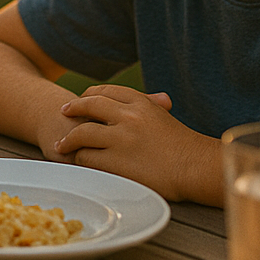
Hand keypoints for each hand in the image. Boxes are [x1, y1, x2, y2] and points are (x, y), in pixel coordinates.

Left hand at [52, 85, 210, 200]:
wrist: (197, 168)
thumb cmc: (186, 146)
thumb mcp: (164, 117)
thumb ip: (150, 106)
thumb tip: (150, 100)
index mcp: (140, 102)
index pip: (105, 91)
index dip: (88, 96)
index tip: (79, 101)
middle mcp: (128, 116)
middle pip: (88, 106)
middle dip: (73, 109)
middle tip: (63, 113)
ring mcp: (121, 139)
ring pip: (82, 133)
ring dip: (69, 140)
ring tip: (62, 145)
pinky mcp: (117, 162)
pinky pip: (88, 158)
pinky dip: (80, 159)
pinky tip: (79, 162)